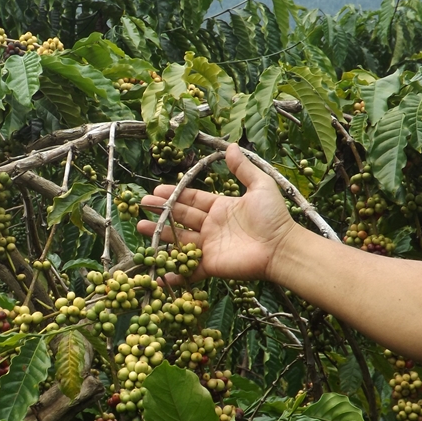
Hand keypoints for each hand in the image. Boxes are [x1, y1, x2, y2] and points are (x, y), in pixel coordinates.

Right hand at [136, 144, 297, 281]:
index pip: (192, 199)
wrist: (281, 247)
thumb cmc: (273, 217)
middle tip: (141, 206)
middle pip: (181, 218)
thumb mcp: (260, 186)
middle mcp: (212, 226)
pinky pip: (189, 270)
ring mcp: (209, 246)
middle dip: (160, 212)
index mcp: (221, 208)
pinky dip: (173, 274)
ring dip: (159, 234)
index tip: (155, 191)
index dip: (174, 195)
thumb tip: (231, 146)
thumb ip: (243, 168)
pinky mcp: (211, 266)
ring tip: (140, 228)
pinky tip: (157, 271)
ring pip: (179, 240)